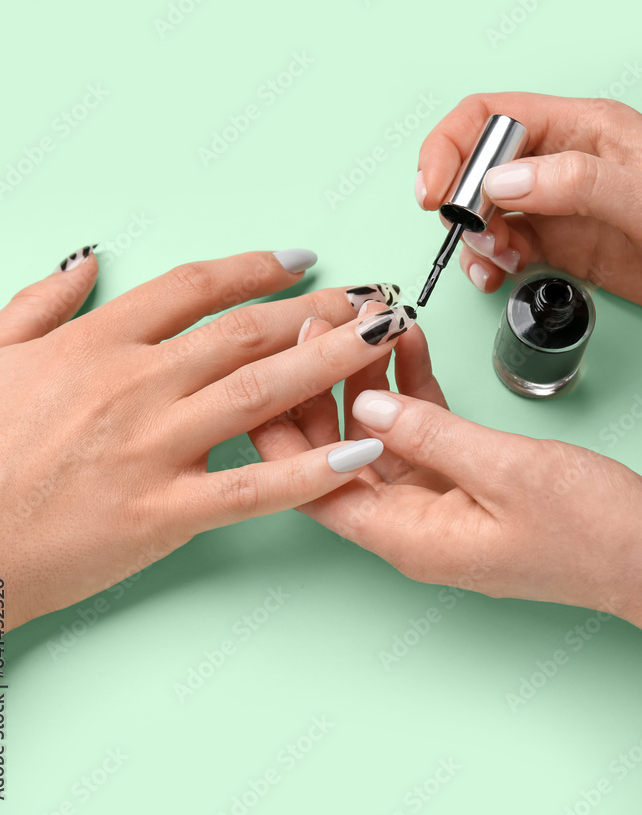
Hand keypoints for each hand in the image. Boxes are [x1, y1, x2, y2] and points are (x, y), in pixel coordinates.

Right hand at [0, 248, 412, 654]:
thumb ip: (41, 302)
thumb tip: (85, 262)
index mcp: (95, 343)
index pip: (192, 287)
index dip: (254, 267)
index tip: (299, 260)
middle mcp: (134, 384)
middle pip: (245, 332)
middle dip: (315, 311)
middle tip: (366, 300)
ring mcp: (152, 448)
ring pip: (261, 392)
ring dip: (331, 362)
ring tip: (384, 343)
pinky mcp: (163, 513)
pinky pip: (254, 488)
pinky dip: (313, 470)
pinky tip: (361, 450)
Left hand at [251, 304, 641, 627]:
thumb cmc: (590, 532)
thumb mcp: (506, 472)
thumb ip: (429, 436)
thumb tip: (365, 406)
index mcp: (406, 536)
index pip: (312, 486)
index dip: (279, 432)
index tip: (264, 372)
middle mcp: (409, 521)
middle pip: (336, 453)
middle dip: (319, 388)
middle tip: (316, 327)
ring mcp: (434, 498)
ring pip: (376, 431)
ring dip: (368, 377)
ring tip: (365, 319)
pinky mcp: (461, 477)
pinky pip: (420, 426)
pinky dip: (412, 383)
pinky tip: (409, 342)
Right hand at [416, 93, 641, 302]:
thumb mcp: (640, 192)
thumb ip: (573, 180)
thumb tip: (501, 182)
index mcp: (577, 127)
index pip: (489, 116)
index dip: (450, 146)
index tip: (434, 190)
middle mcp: (559, 162)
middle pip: (478, 165)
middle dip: (461, 200)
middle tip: (471, 231)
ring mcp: (556, 205)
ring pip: (485, 210)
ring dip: (473, 236)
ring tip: (491, 259)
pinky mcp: (560, 245)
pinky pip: (505, 246)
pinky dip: (489, 261)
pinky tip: (499, 272)